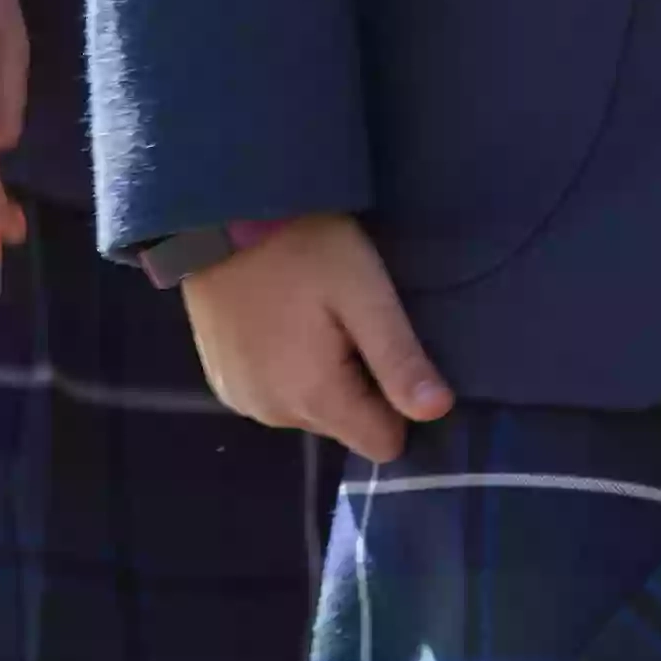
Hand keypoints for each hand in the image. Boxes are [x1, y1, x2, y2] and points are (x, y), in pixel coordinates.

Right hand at [180, 213, 453, 461]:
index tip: (394, 355)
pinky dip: (289, 370)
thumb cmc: (304, 250)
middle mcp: (274, 415)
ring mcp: (242, 401)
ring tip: (318, 317)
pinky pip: (277, 395)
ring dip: (324, 376)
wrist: (222, 218)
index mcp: (314, 399)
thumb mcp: (365, 293)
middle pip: (347, 425)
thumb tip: (438, 412)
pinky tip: (286, 323)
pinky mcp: (222, 384)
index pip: (382, 443)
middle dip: (361, 384)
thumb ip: (399, 358)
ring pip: (312, 410)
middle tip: (352, 322)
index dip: (399, 405)